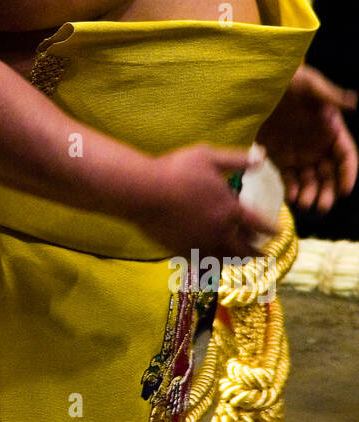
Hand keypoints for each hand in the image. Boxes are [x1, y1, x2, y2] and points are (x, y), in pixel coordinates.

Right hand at [135, 145, 276, 258]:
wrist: (144, 192)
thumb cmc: (176, 170)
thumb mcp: (209, 157)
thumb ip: (236, 159)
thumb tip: (262, 157)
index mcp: (230, 210)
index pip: (258, 224)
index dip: (270, 229)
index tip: (278, 232)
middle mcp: (219, 232)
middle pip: (243, 249)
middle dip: (256, 253)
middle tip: (263, 255)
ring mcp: (199, 244)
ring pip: (223, 259)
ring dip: (235, 261)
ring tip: (238, 261)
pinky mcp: (181, 251)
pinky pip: (200, 263)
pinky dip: (209, 265)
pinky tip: (209, 264)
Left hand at [258, 65, 356, 211]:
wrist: (256, 82)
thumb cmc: (287, 79)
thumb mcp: (310, 84)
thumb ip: (332, 96)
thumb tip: (355, 102)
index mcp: (332, 128)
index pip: (346, 156)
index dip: (348, 173)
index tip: (345, 189)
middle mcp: (318, 144)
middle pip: (330, 174)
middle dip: (328, 191)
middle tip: (322, 205)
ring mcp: (299, 152)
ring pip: (310, 180)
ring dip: (311, 194)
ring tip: (305, 204)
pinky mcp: (278, 157)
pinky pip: (289, 178)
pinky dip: (292, 190)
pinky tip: (292, 198)